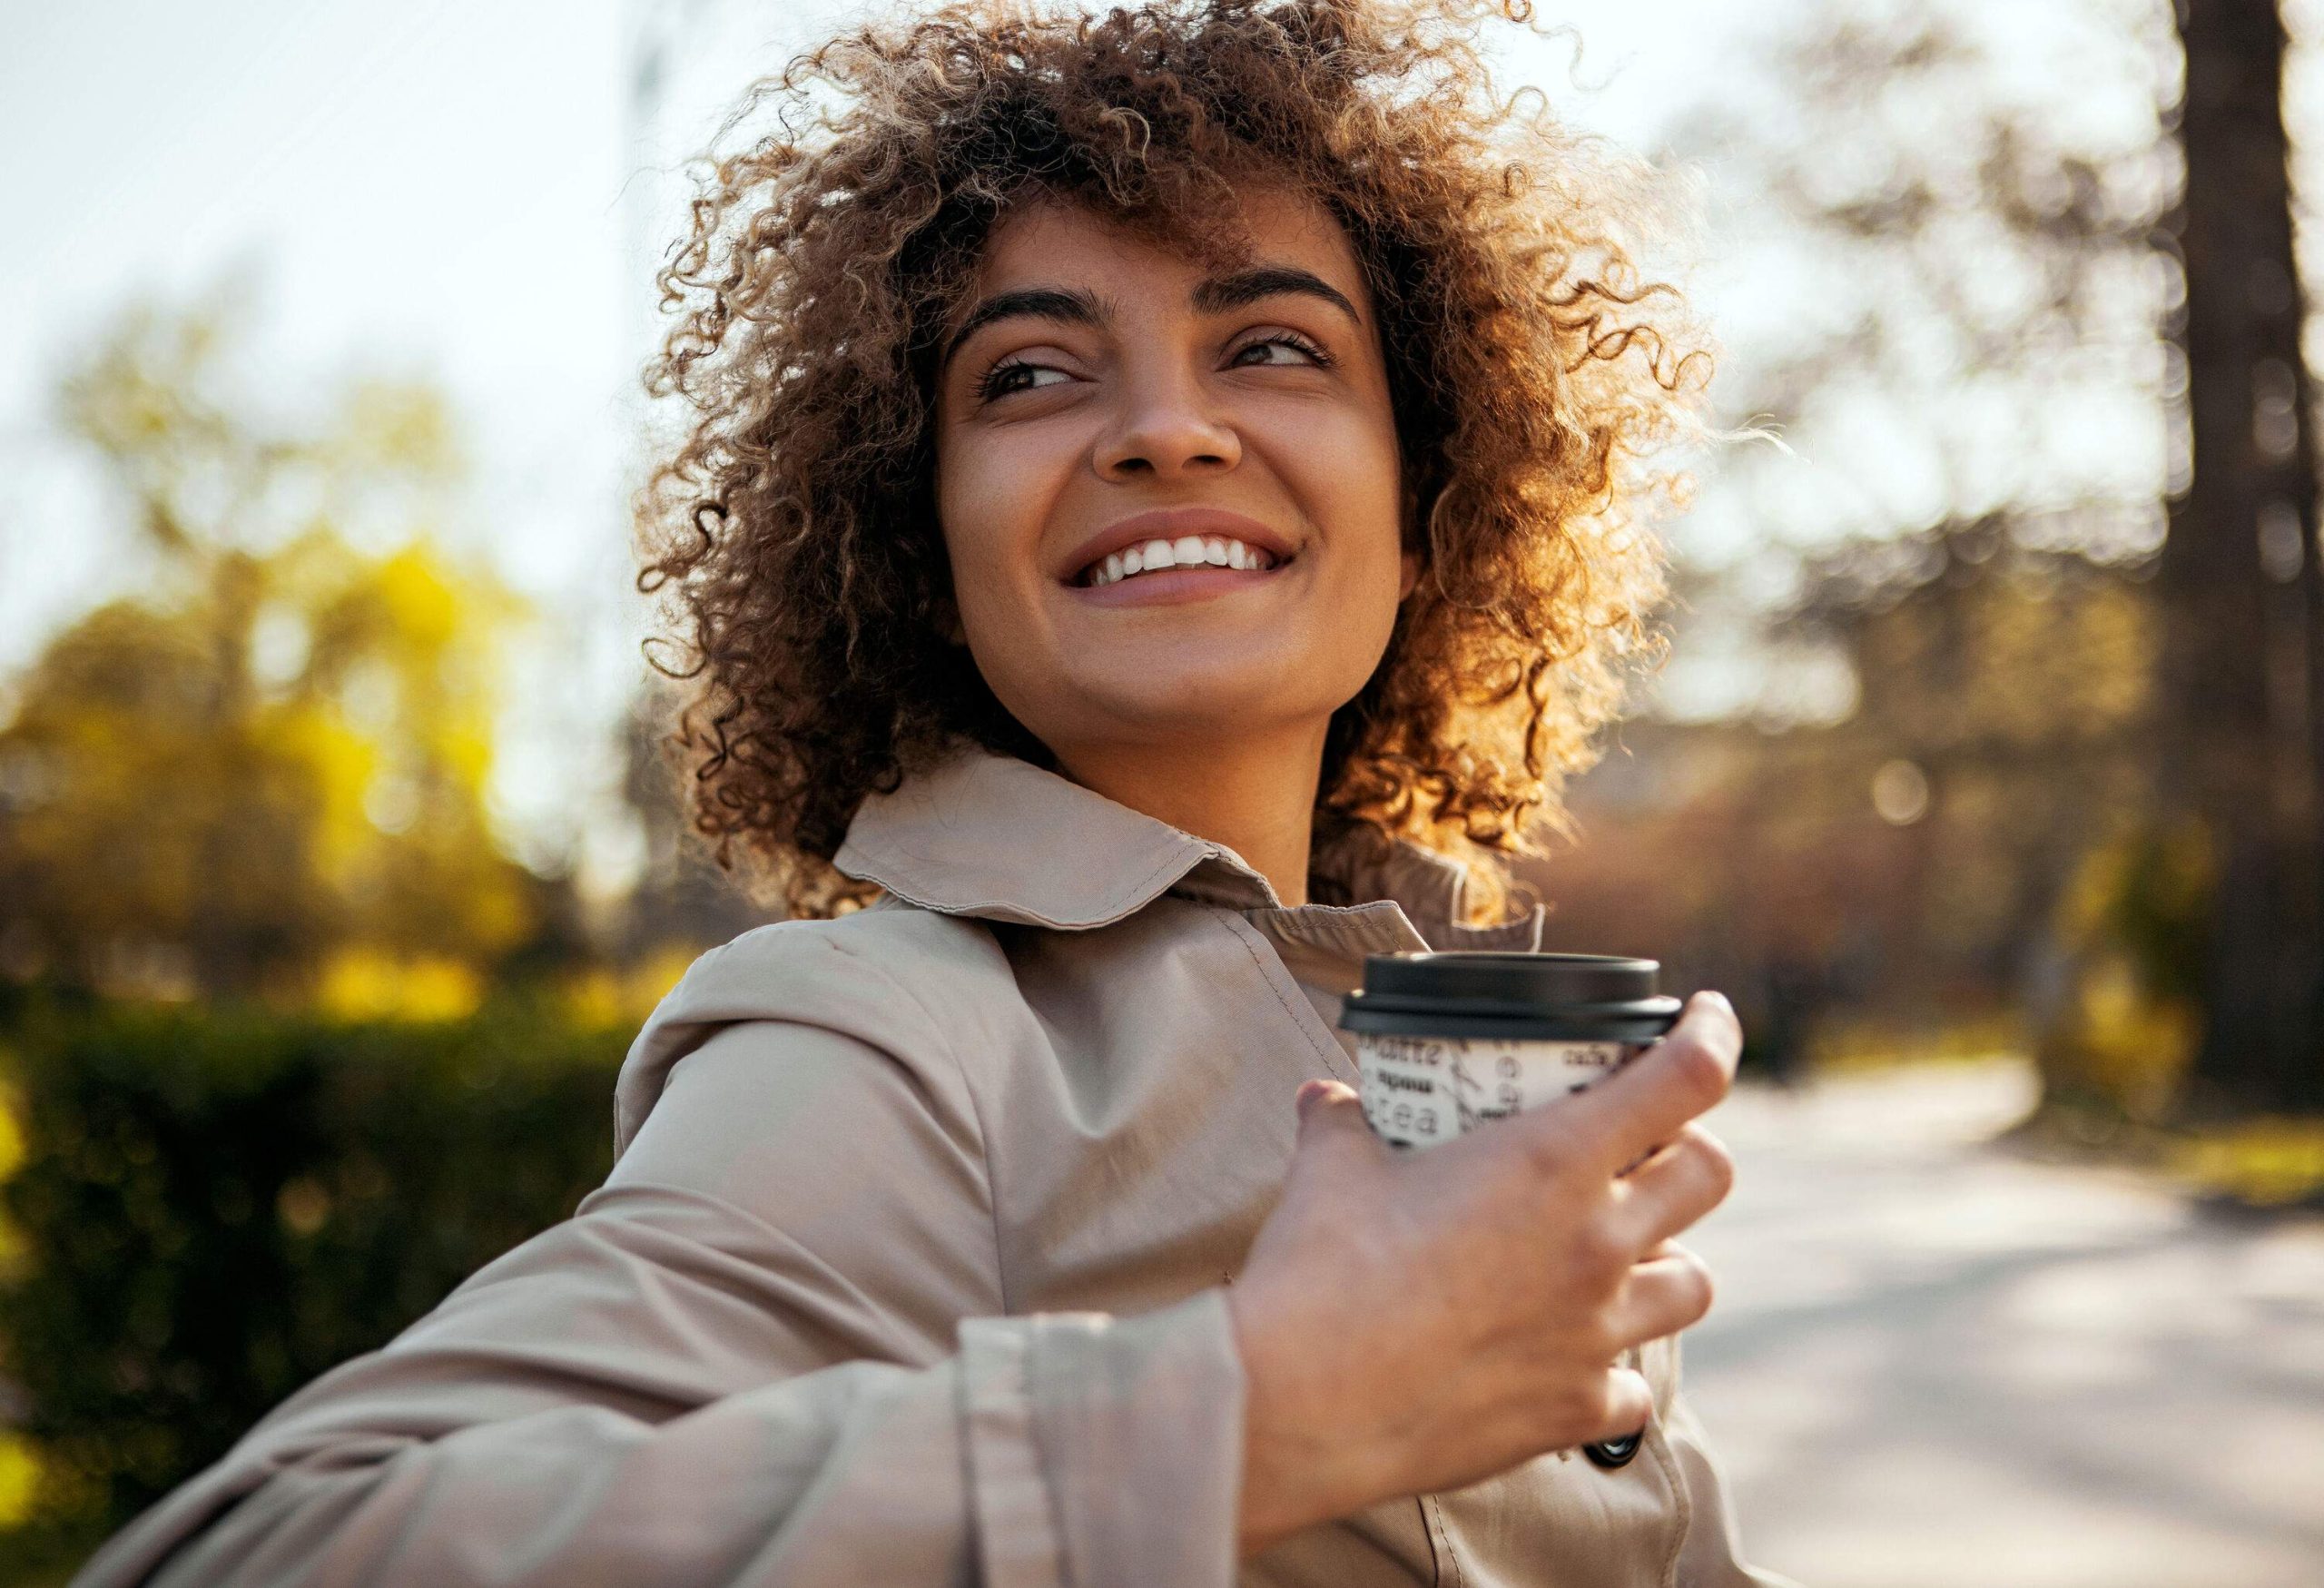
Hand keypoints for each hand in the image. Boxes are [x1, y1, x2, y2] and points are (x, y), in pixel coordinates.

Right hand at [1226, 991, 1741, 1556]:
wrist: (1302, 1404)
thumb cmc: (1320, 1276)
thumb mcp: (1329, 1169)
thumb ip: (1342, 1122)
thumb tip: (1328, 1099)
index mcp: (1551, 1163)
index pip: (1684, 1078)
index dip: (1712, 1035)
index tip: (1706, 1017)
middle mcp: (1595, 1244)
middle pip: (1709, 1176)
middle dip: (1691, 1150)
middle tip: (1648, 1147)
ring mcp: (1594, 1333)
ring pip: (1693, 1285)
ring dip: (1666, 1260)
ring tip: (1620, 1255)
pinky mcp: (1573, 1410)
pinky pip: (1631, 1386)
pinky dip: (1610, 1368)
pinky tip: (1568, 1357)